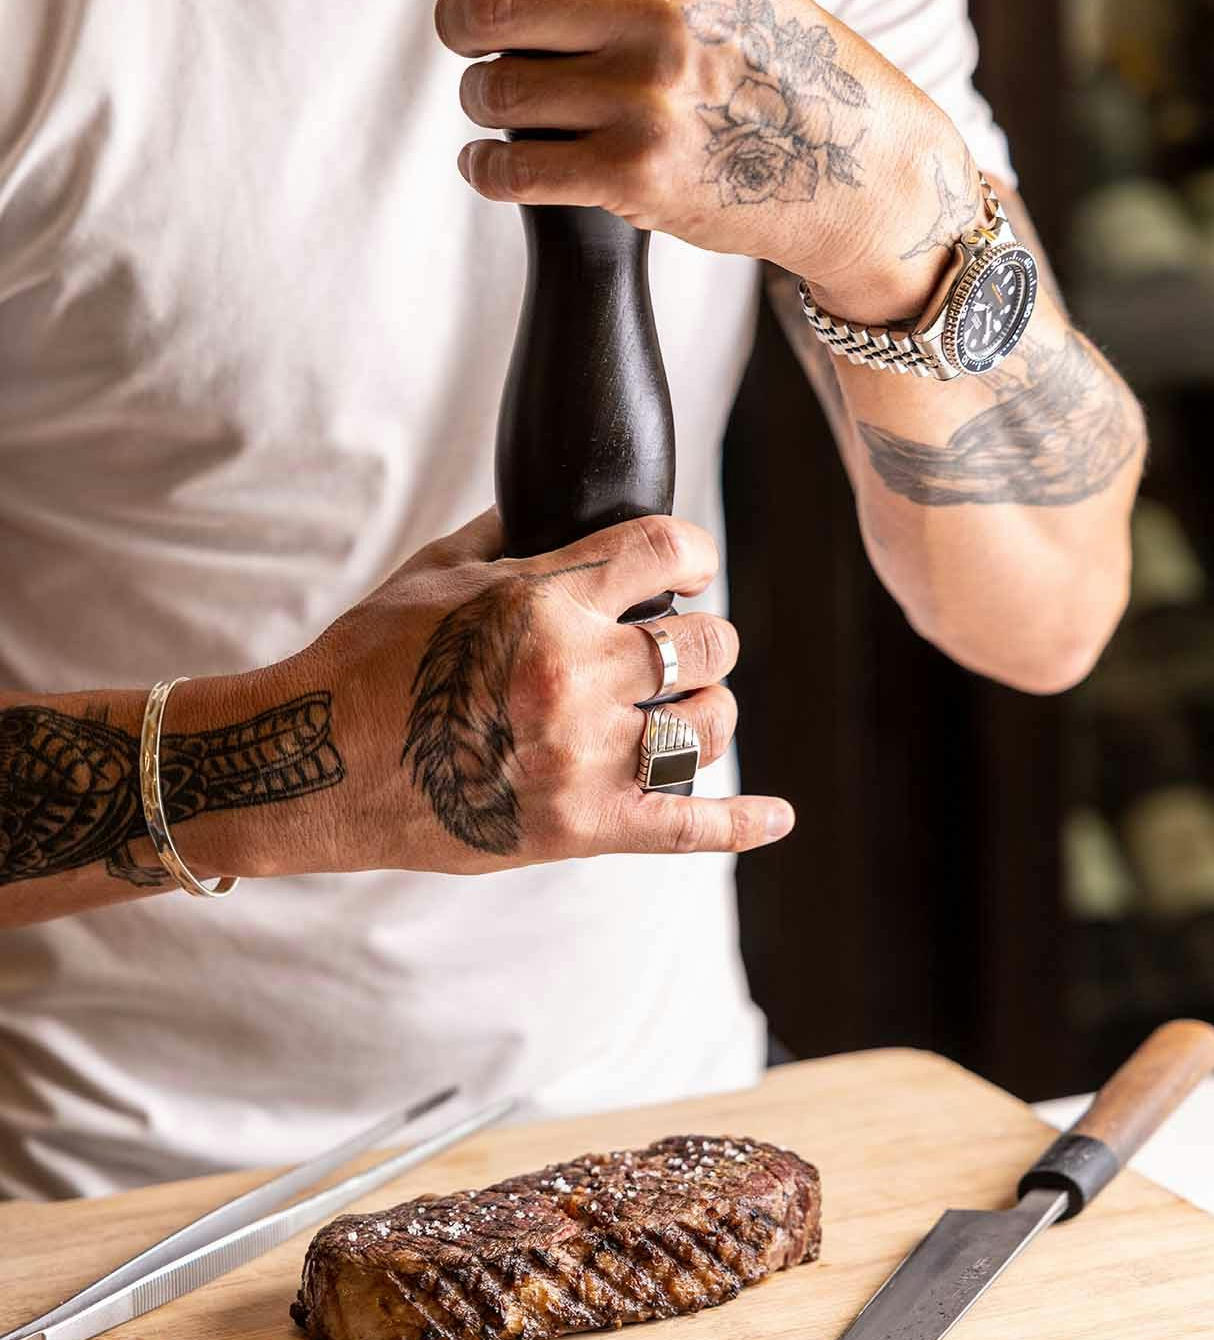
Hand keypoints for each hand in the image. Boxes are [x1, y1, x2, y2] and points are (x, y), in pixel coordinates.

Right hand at [285, 508, 793, 875]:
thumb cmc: (366, 659)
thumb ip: (515, 536)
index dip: (692, 553)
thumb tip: (568, 511)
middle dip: (703, 636)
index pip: (669, 552)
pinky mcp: (580, 829)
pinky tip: (778, 817)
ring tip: (682, 708)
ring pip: (709, 724)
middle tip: (675, 647)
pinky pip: (688, 827)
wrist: (310, 765)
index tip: (688, 567)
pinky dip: (742, 823)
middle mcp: (574, 677)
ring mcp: (583, 759)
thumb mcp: (435, 571)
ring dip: (706, 709)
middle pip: (708, 642)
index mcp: (542, 603)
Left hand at [435, 0, 978, 324]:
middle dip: (459, 20)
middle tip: (464, 37)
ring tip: (491, 107)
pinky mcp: (635, 177)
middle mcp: (665, 11)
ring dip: (478, 100)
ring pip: (498, 89)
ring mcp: (648, 97)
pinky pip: (513, 169)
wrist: (854, 171)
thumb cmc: (783, 71)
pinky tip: (489, 164)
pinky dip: (485, 168)